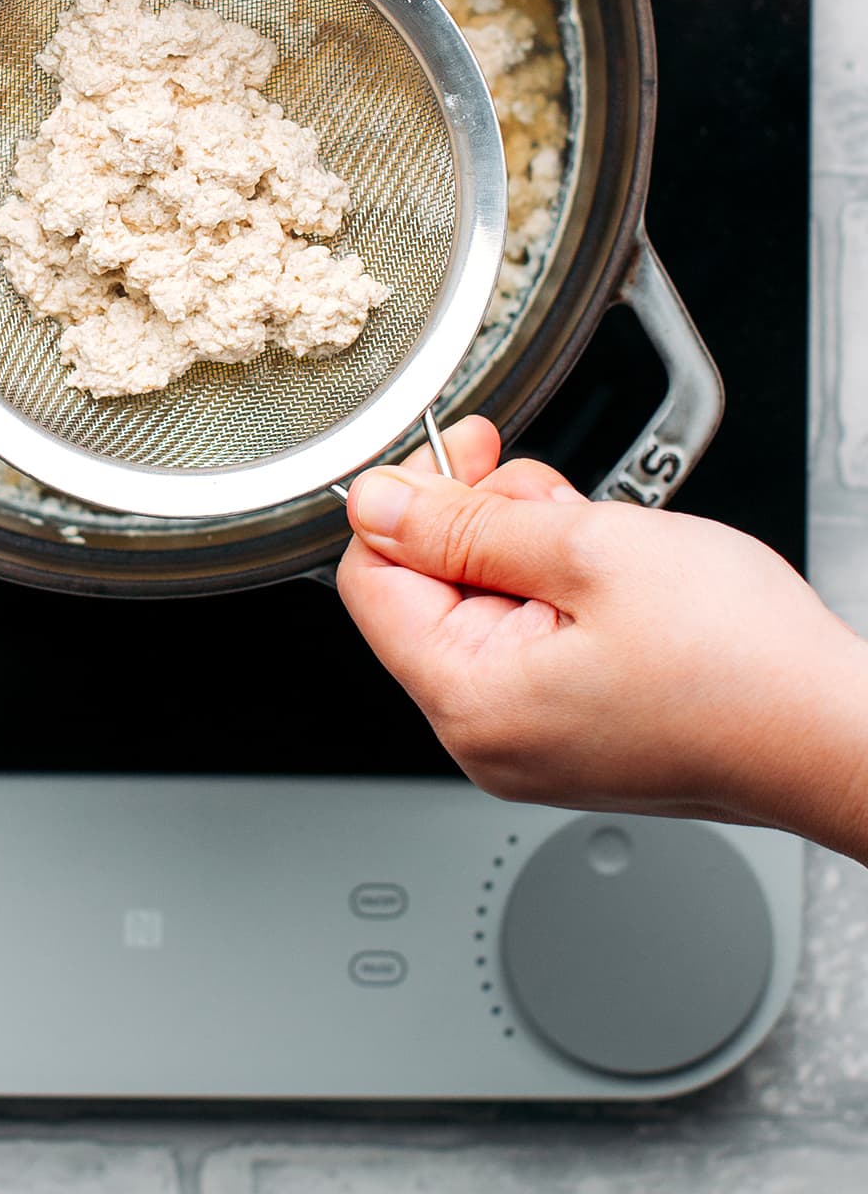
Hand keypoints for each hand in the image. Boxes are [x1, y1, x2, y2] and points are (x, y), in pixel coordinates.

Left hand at [337, 418, 867, 862]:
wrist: (838, 732)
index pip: (372, 580)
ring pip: (487, 606)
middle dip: (486, 524)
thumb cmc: (742, 662)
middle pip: (428, 591)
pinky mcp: (573, 731)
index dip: (410, 501)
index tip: (467, 453)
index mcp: (471, 701)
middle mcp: (488, 737)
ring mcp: (532, 741)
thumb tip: (378, 502)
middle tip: (561, 503)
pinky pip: (533, 638)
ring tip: (612, 548)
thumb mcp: (589, 550)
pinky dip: (566, 591)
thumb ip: (465, 522)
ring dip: (534, 551)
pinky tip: (622, 583)